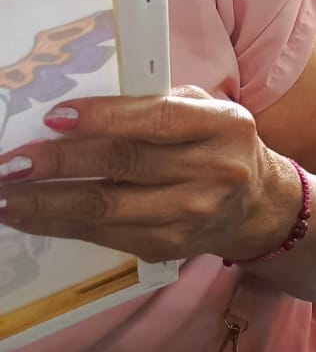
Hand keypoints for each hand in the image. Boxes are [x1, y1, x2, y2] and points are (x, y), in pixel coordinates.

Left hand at [0, 87, 302, 263]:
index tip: (55, 117)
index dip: (104, 118)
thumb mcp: (203, 110)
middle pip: (123, 164)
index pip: (158, 120)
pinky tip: (30, 215)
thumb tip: (75, 116)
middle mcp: (212, 171)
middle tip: (12, 162)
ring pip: (105, 207)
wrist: (255, 204)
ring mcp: (190, 214)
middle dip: (58, 163)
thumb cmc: (218, 144)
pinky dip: (59, 225)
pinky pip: (102, 234)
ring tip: (5, 196)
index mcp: (223, 126)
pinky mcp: (167, 245)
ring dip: (45, 203)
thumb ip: (153, 105)